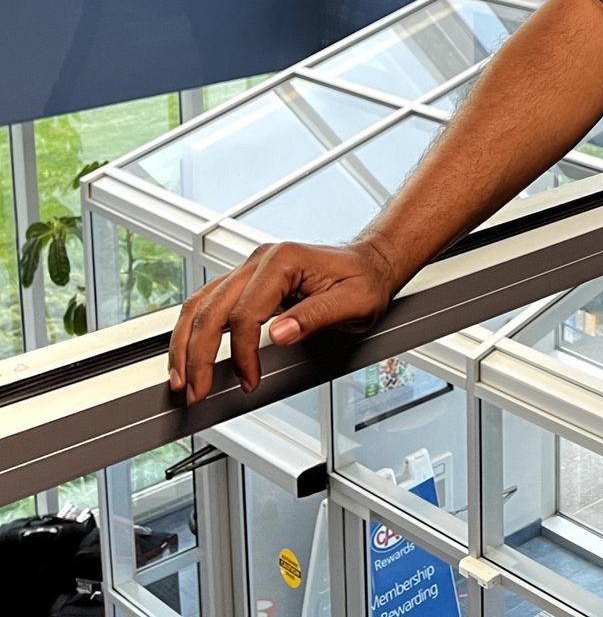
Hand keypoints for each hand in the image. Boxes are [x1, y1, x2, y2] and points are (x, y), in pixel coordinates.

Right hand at [169, 239, 399, 404]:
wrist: (371, 264)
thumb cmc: (366, 281)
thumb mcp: (355, 302)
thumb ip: (316, 316)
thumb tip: (279, 333)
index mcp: (284, 261)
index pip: (245, 313)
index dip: (243, 353)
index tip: (249, 380)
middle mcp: (260, 260)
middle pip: (211, 309)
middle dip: (198, 354)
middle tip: (196, 391)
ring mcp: (250, 269)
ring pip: (200, 305)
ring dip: (185, 344)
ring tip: (182, 379)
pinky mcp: (248, 281)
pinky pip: (209, 304)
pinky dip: (194, 331)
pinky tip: (190, 354)